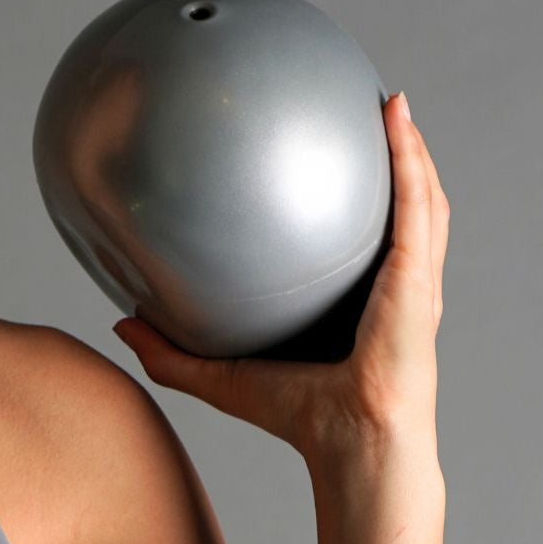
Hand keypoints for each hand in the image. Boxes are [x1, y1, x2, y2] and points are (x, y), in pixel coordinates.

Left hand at [110, 92, 448, 460]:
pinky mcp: (417, 274)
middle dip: (397, 164)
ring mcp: (414, 279)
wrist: (351, 440)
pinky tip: (395, 115)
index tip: (332, 164)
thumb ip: (170, 354)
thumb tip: (119, 323)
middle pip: (404, 213)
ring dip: (412, 147)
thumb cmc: (299, 420)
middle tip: (369, 118)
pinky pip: (417, 202)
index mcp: (362, 306)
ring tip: (392, 103)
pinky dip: (410, 156)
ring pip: (423, 198)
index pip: (364, 245)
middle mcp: (396, 288)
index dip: (358, 205)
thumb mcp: (220, 378)